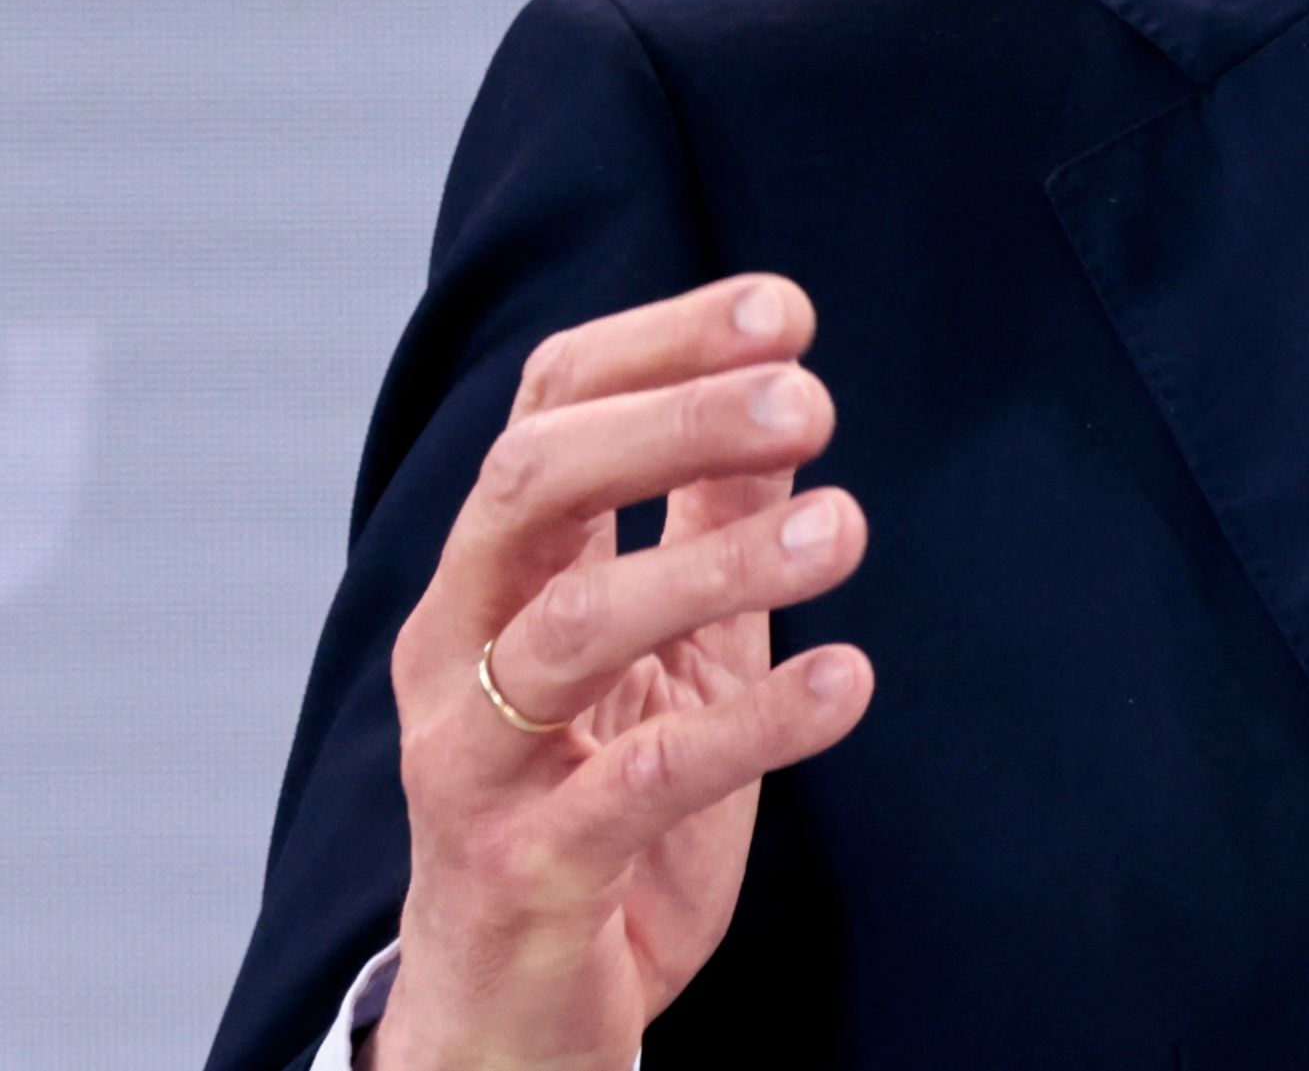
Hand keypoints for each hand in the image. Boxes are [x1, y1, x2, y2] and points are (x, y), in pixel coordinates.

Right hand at [372, 276, 873, 1070]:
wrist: (521, 1004)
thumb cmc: (596, 797)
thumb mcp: (672, 644)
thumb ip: (706, 521)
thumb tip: (780, 385)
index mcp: (495, 576)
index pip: (545, 410)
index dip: (659, 345)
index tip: (785, 308)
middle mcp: (459, 650)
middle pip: (527, 487)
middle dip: (668, 424)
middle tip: (811, 398)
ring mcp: (477, 763)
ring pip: (570, 632)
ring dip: (717, 564)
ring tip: (847, 529)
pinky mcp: (526, 873)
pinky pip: (630, 789)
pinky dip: (747, 728)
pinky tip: (846, 679)